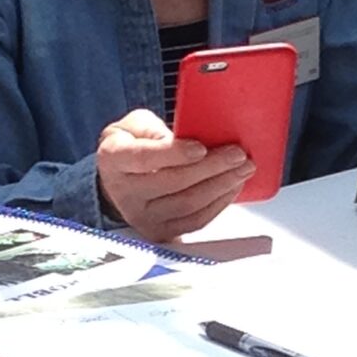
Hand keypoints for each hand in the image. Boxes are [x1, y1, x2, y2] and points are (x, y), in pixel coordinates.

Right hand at [96, 110, 251, 242]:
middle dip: (211, 167)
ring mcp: (143, 217)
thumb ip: (157, 127)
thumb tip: (188, 138)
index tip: (201, 147)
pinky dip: (219, 203)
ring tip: (243, 168)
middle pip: (173, 183)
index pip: (144, 158)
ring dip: (222, 185)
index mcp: (114, 158)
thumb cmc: (132, 146)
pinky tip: (232, 185)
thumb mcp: (134, 124)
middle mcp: (125, 193)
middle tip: (237, 154)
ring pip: (188, 204)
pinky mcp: (161, 232)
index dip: (174, 153)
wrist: (119, 180)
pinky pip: (196, 220)